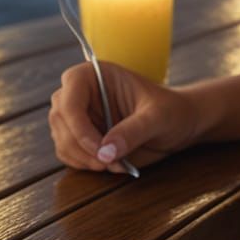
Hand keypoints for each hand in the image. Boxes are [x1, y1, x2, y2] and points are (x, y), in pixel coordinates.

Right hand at [49, 61, 198, 173]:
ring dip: (84, 159)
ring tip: (116, 163)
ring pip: (62, 140)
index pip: (69, 97)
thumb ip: (134, 130)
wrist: (179, 123)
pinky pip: (68, 154)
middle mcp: (81, 93)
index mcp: (96, 74)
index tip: (100, 149)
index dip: (78, 126)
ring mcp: (78, 115)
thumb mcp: (158, 117)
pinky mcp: (81, 136)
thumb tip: (107, 151)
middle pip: (60, 120)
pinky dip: (85, 164)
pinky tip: (111, 164)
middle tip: (109, 162)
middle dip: (81, 146)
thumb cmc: (171, 110)